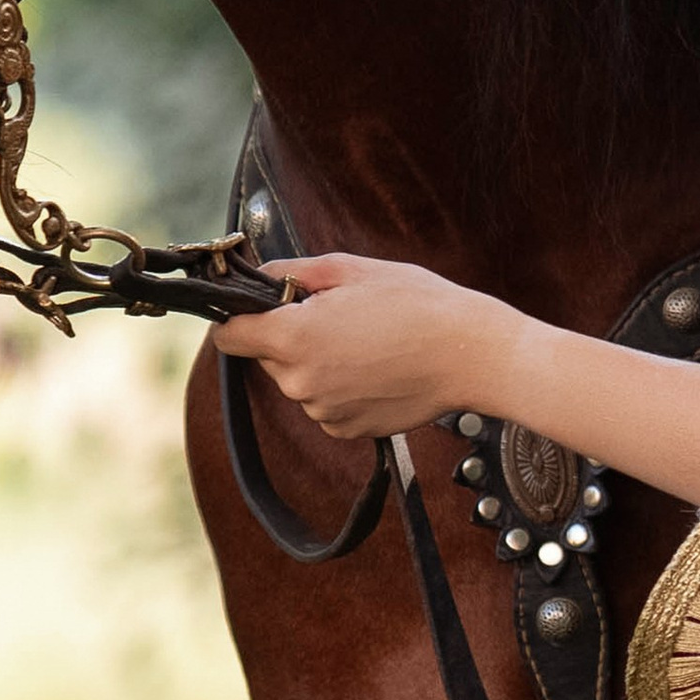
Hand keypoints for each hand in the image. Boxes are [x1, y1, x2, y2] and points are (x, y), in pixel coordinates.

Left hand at [213, 253, 512, 439]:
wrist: (470, 354)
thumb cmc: (418, 305)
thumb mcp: (351, 269)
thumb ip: (292, 272)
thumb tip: (260, 276)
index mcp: (293, 338)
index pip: (230, 335)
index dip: (240, 317)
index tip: (261, 309)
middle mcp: (299, 382)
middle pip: (269, 356)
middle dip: (292, 335)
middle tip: (340, 316)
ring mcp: (322, 411)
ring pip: (300, 380)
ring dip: (320, 362)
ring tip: (369, 341)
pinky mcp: (346, 430)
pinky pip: (326, 403)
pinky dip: (342, 387)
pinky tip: (377, 368)